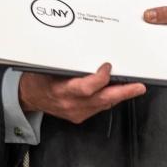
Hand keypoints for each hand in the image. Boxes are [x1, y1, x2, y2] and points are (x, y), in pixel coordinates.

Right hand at [18, 62, 145, 123]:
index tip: (108, 66)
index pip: (86, 88)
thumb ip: (66, 62)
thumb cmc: (37, 78)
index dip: (100, 79)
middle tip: (138, 86)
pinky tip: (117, 92)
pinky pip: (99, 108)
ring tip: (134, 87)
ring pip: (103, 105)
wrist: (28, 96)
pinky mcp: (79, 116)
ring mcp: (76, 113)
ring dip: (119, 96)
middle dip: (123, 93)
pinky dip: (109, 99)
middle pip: (101, 100)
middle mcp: (70, 104)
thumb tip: (84, 50)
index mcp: (61, 90)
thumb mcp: (47, 65)